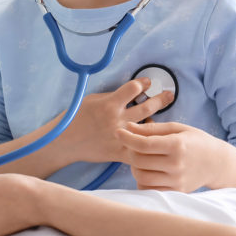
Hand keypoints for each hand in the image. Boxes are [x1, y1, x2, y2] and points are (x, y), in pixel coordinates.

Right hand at [58, 77, 174, 164]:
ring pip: (146, 129)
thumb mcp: (92, 99)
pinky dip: (147, 145)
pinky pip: (138, 150)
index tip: (148, 82)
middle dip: (161, 99)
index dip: (143, 83)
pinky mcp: (118, 153)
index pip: (134, 88)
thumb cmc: (76, 117)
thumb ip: (112, 96)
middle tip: (170, 94)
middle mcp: (117, 120)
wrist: (65, 142)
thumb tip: (132, 91)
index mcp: (110, 104)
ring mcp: (119, 137)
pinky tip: (153, 141)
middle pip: (147, 107)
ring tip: (165, 117)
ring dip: (158, 122)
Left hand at [117, 121, 225, 191]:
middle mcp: (176, 164)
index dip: (127, 138)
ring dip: (135, 167)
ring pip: (141, 177)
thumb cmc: (196, 141)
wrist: (217, 163)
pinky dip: (142, 180)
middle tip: (133, 145)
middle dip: (130, 151)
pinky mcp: (175, 191)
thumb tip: (128, 127)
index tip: (118, 131)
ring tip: (140, 158)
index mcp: (177, 145)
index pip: (144, 144)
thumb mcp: (178, 129)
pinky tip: (147, 171)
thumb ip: (153, 128)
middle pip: (139, 161)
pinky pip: (148, 189)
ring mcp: (176, 181)